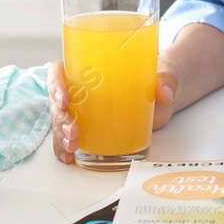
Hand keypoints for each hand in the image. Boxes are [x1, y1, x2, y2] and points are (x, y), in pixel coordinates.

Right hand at [47, 58, 181, 165]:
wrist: (168, 94)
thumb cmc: (159, 75)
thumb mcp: (165, 71)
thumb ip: (167, 79)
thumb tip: (165, 93)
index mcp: (92, 67)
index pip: (60, 70)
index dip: (55, 84)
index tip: (65, 100)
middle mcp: (82, 88)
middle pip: (56, 100)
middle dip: (59, 118)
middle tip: (73, 132)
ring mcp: (85, 110)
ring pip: (60, 121)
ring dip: (60, 136)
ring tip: (72, 147)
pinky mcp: (92, 128)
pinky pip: (70, 137)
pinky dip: (66, 148)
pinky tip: (70, 157)